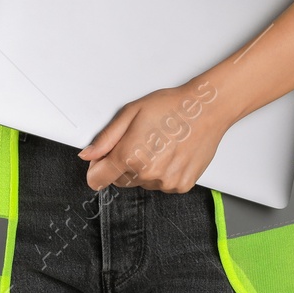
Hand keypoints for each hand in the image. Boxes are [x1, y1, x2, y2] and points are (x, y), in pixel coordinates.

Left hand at [78, 79, 229, 192]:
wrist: (206, 110)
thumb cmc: (171, 106)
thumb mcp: (131, 112)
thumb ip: (106, 138)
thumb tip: (87, 155)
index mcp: (130, 155)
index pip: (97, 179)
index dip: (97, 168)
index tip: (103, 159)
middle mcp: (147, 173)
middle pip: (119, 181)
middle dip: (122, 165)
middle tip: (139, 141)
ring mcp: (165, 182)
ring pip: (141, 183)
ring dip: (143, 169)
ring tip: (159, 145)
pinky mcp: (180, 186)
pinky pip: (161, 185)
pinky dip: (162, 173)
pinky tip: (171, 154)